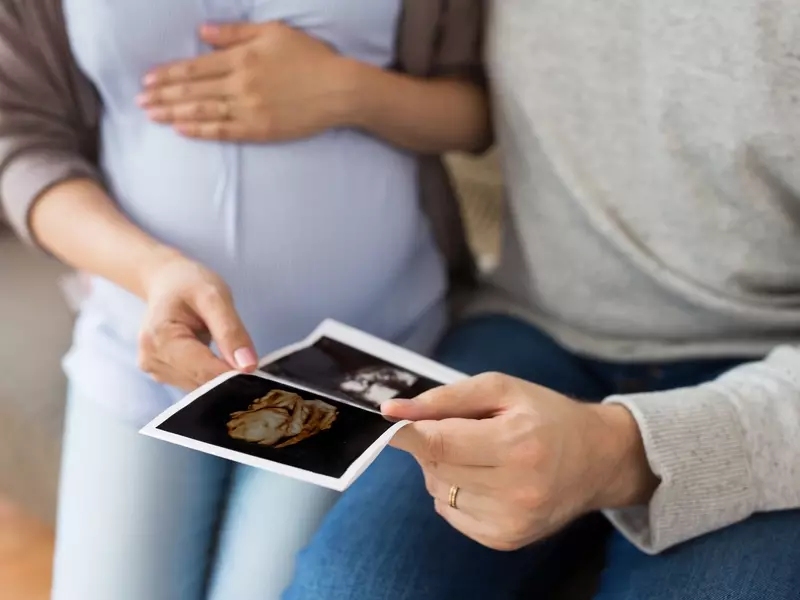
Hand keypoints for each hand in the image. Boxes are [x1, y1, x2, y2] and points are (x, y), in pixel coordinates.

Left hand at [137, 22, 355, 141]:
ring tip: (152, 116)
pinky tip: (181, 129)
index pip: (195, 68)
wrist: (339, 90)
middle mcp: (241, 85)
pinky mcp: (260, 129)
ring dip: (174, 114)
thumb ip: (235, 33)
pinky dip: (200, 130)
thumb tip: (202, 34)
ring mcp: (250, 110)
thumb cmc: (310, 57)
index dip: (169, 74)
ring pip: (203, 112)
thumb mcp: (274, 33)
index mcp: (242, 59)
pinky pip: (224, 131)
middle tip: (139, 101)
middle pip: (193, 91)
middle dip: (163, 96)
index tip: (148, 79)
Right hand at [137, 252, 256, 389]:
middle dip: (229, 377)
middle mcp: (152, 360)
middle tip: (248, 359)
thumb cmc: (189, 284)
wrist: (166, 282)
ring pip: (200, 388)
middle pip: (202, 383)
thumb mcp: (216, 296)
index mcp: (161, 339)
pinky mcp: (163, 375)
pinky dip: (211, 376)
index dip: (233, 376)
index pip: (204, 371)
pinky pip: (195, 383)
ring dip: (221, 378)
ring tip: (231, 354)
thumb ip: (231, 331)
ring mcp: (155, 370)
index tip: (257, 371)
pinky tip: (218, 359)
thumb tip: (247, 366)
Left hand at [384, 373, 657, 550]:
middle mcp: (515, 491)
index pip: (439, 444)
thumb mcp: (501, 389)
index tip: (390, 420)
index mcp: (517, 445)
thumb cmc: (545, 415)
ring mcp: (510, 522)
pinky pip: (450, 513)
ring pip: (438, 491)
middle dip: (433, 444)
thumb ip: (445, 399)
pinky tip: (485, 477)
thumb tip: (392, 411)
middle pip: (435, 467)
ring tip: (480, 453)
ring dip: (444, 469)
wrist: (597, 460)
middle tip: (461, 429)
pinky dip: (455, 492)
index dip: (407, 433)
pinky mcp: (505, 540)